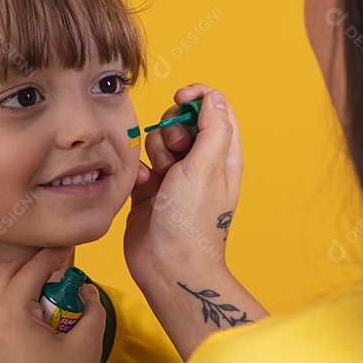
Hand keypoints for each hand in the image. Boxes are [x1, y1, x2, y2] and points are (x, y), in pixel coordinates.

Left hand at [0, 247, 105, 362]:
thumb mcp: (86, 345)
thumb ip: (91, 309)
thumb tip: (87, 291)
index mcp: (9, 315)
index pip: (31, 270)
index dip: (53, 256)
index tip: (68, 250)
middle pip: (4, 275)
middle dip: (30, 266)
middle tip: (56, 269)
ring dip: (18, 288)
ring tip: (47, 296)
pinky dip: (9, 310)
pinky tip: (34, 323)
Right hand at [125, 85, 242, 291]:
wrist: (168, 266)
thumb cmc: (192, 221)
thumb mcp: (207, 167)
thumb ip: (213, 127)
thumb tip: (214, 96)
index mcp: (222, 156)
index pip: (215, 109)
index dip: (197, 96)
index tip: (180, 97)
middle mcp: (201, 164)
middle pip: (183, 121)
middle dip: (171, 127)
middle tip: (174, 153)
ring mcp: (175, 177)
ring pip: (159, 140)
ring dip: (154, 151)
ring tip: (159, 176)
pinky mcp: (151, 190)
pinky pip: (141, 163)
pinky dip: (140, 169)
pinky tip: (143, 186)